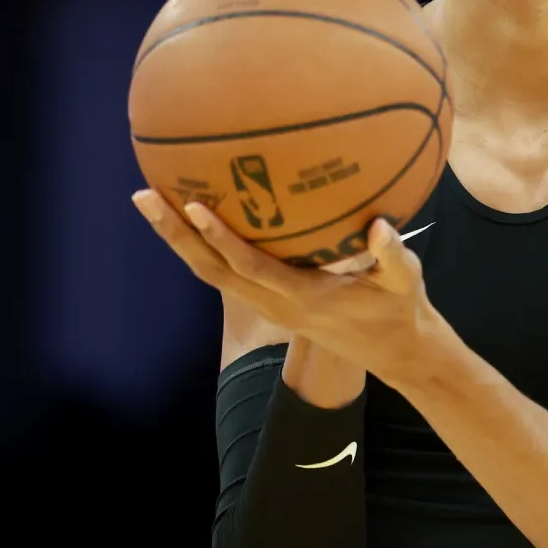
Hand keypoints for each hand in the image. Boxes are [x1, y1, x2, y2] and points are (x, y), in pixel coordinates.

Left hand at [131, 189, 440, 383]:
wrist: (393, 351)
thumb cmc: (398, 311)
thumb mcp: (404, 282)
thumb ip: (391, 255)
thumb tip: (378, 226)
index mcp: (302, 298)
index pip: (249, 267)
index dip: (220, 239)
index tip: (193, 208)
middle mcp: (274, 304)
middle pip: (210, 271)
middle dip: (174, 235)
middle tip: (143, 196)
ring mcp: (267, 305)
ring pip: (210, 273)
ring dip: (178, 240)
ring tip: (151, 201)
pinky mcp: (269, 300)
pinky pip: (224, 272)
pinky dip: (201, 246)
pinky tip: (190, 218)